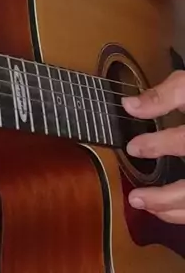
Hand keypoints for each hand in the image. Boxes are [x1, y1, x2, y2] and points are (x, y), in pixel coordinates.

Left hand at [122, 70, 184, 222]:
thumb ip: (164, 96)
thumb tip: (129, 106)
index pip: (184, 141)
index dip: (158, 145)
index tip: (132, 147)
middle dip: (166, 198)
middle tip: (135, 198)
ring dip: (173, 211)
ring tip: (145, 206)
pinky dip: (183, 212)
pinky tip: (166, 211)